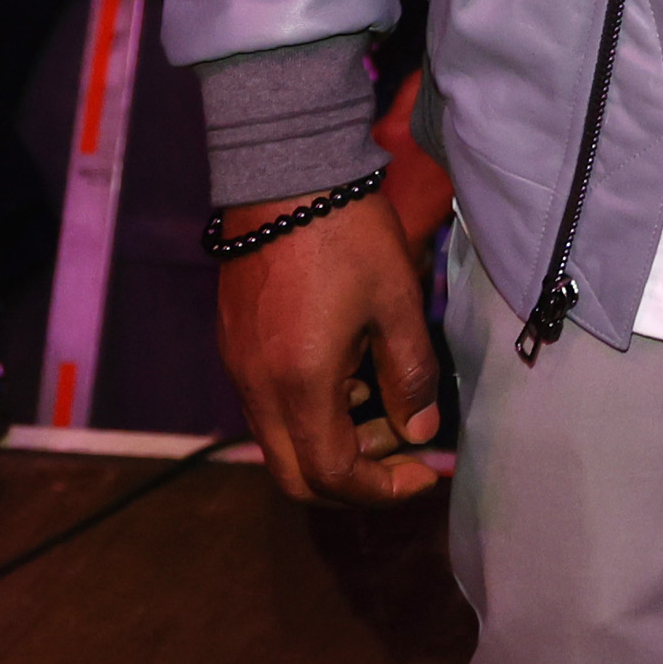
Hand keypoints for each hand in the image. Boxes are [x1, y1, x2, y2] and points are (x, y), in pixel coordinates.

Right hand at [214, 191, 443, 506]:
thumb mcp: (397, 305)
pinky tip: (351, 367)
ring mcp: (239, 368)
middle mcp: (257, 389)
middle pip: (296, 476)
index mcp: (298, 385)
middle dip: (355, 479)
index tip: (426, 471)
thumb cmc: (347, 236)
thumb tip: (419, 431)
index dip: (383, 489)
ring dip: (334, 440)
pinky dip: (313, 409)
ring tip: (384, 394)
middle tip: (404, 447)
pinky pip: (270, 405)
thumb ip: (410, 377)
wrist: (284, 174)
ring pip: (282, 441)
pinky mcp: (236, 345)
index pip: (332, 475)